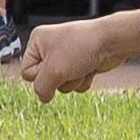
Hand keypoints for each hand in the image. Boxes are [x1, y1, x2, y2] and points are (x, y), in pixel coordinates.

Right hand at [13, 11, 139, 98]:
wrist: (112, 42)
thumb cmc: (81, 47)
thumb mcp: (54, 70)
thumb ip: (42, 88)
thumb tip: (43, 98)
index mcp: (38, 42)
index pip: (27, 72)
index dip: (40, 75)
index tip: (53, 68)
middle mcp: (50, 48)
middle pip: (45, 80)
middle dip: (60, 79)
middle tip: (69, 66)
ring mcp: (66, 57)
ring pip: (62, 84)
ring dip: (73, 80)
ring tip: (81, 66)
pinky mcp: (80, 65)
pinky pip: (75, 83)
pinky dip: (83, 80)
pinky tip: (90, 68)